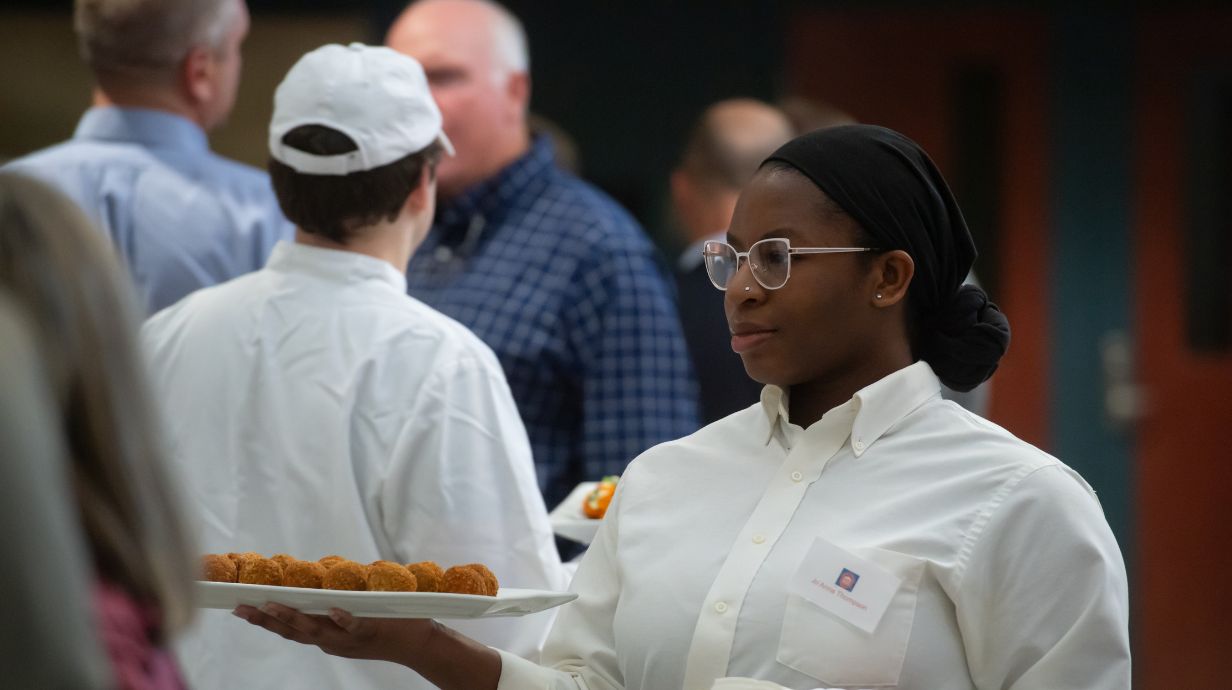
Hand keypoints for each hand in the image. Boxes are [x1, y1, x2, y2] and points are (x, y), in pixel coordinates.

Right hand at [233, 604, 434, 665]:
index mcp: (327, 637)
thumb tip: (317, 583)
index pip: (290, 630)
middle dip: (264, 620)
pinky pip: (354, 625)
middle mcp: (333, 642)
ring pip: (316, 630)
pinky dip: (341, 619)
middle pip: (293, 632)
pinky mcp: (371, 631)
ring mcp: (350, 639)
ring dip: (293, 617)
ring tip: (271, 605)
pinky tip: (330, 610)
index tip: (240, 607)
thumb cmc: (387, 627)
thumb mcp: (353, 620)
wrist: (419, 645)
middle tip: (239, 607)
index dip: (264, 620)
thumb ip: (334, 607)